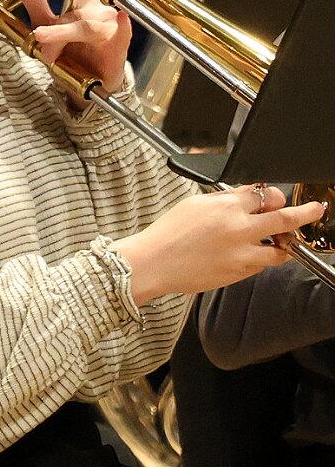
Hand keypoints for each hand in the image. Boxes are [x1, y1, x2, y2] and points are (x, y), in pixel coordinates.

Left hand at [25, 0, 131, 92]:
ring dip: (62, 31)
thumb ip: (37, 4)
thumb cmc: (74, 53)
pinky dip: (122, 29)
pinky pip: (121, 36)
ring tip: (41, 35)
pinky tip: (121, 19)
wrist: (94, 84)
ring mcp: (107, 28)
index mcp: (80, 5)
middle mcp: (95, 12)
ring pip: (85, 25)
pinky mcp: (117, 48)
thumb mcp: (48, 27)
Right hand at [115, 184, 326, 301]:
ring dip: (285, 243)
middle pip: (286, 218)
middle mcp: (239, 228)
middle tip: (316, 209)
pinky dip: (260, 259)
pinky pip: (261, 264)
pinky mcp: (238, 272)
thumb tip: (245, 196)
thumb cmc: (166, 235)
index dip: (270, 197)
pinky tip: (247, 255)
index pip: (263, 194)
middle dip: (306, 212)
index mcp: (226, 207)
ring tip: (283, 242)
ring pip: (281, 248)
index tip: (273, 199)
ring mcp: (241, 252)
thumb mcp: (193, 205)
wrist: (151, 264)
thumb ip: (224, 199)